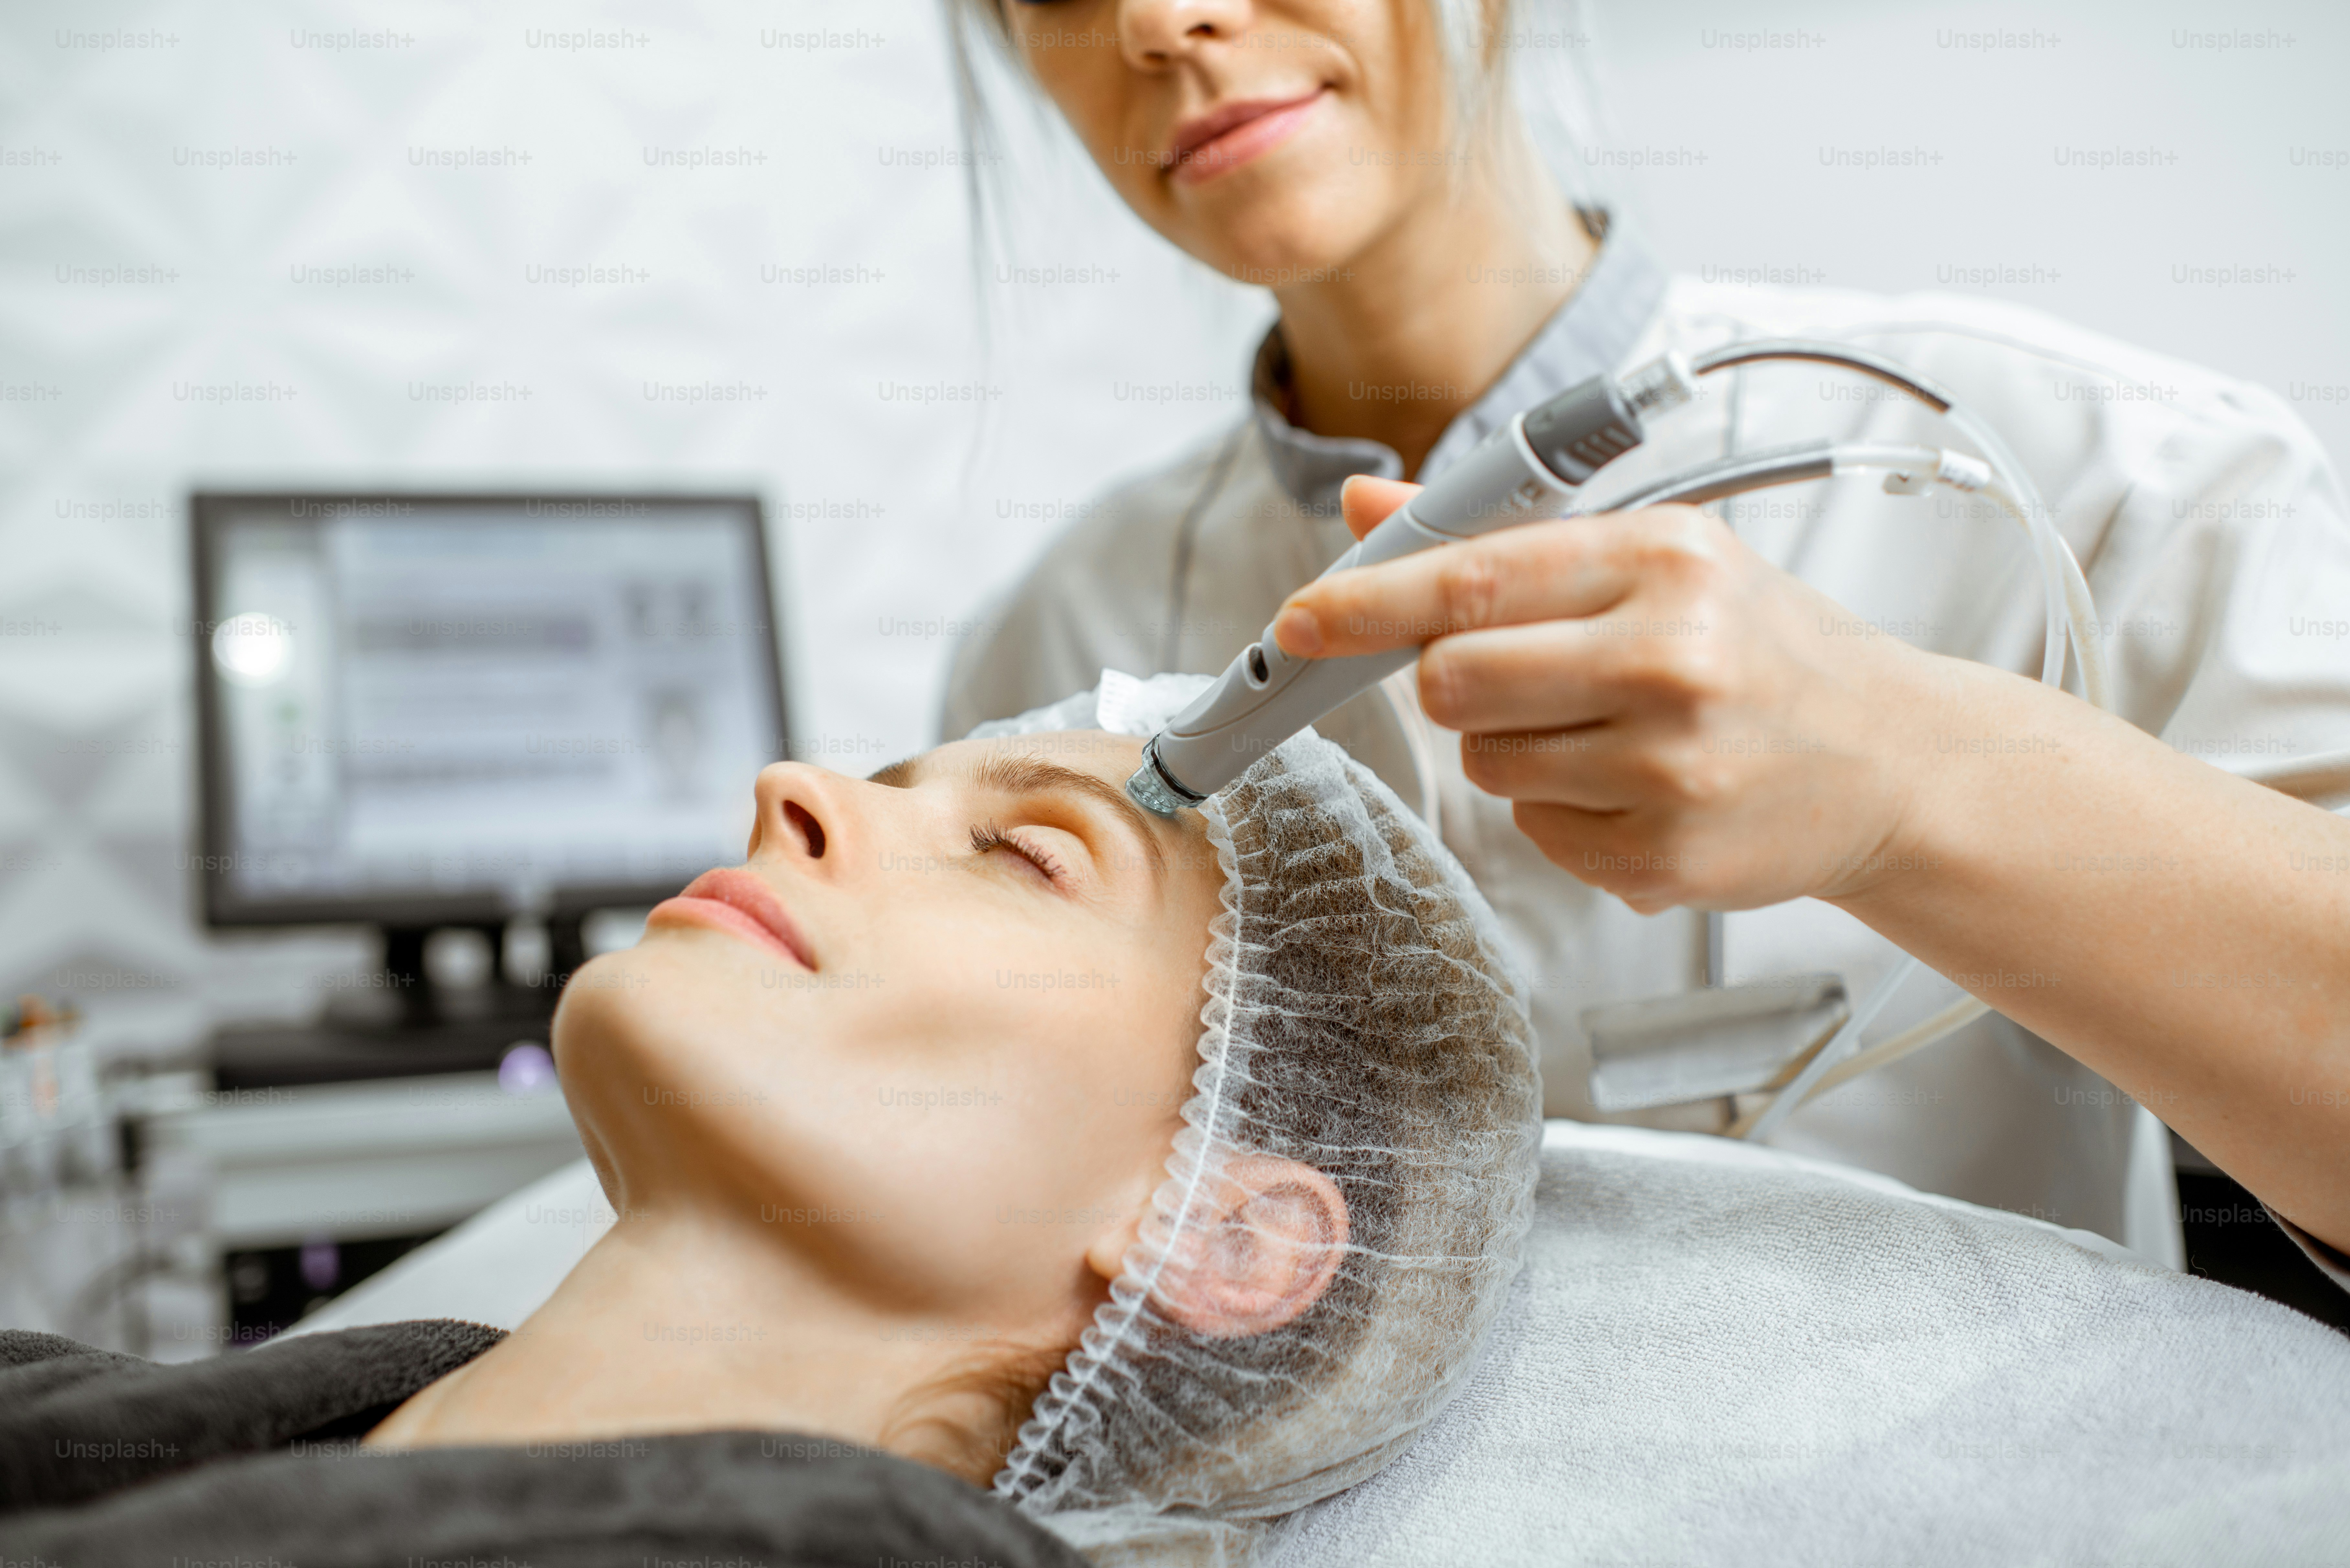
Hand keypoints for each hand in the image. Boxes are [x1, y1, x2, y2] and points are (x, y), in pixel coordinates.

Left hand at [1270, 475, 1948, 912]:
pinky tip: (1637, 786)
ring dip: (1515, 749)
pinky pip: (1537, 832)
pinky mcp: (1662, 858)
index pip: (1470, 580)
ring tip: (1607, 731)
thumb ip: (1498, 537)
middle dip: (1455, 683)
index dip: (1364, 603)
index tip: (1300, 621)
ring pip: (1487, 765)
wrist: (1891, 760)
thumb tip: (1367, 507)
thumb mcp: (1652, 558)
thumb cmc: (1759, 648)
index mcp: (1664, 563)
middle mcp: (1671, 661)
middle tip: (1518, 676)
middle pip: (1455, 682)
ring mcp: (1669, 769)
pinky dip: (1563, 812)